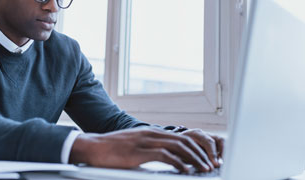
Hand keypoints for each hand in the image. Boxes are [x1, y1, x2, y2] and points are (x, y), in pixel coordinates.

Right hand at [69, 126, 221, 172]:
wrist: (94, 147)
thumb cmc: (113, 148)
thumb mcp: (135, 145)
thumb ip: (150, 148)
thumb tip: (165, 158)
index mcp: (152, 132)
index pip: (180, 138)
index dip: (195, 148)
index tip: (204, 159)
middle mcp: (152, 134)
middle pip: (183, 141)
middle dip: (200, 154)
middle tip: (209, 165)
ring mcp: (146, 141)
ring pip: (178, 147)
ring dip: (194, 159)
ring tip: (203, 169)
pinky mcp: (140, 152)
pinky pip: (165, 156)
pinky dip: (178, 163)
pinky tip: (185, 171)